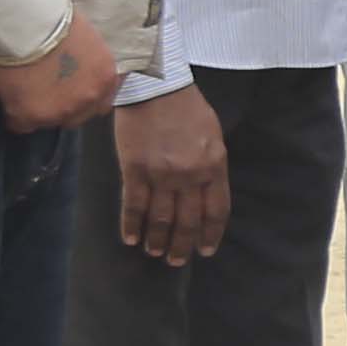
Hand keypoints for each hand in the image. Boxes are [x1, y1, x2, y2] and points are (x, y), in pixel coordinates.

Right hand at [0, 7, 120, 131]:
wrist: (23, 17)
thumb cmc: (51, 15)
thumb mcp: (83, 38)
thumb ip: (85, 63)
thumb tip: (71, 71)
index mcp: (105, 76)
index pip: (100, 104)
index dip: (81, 98)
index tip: (67, 91)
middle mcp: (88, 98)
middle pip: (75, 117)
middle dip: (60, 106)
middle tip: (41, 90)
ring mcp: (60, 110)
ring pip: (47, 122)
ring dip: (36, 109)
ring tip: (21, 90)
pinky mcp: (30, 115)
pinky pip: (19, 124)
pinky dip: (12, 112)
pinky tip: (7, 96)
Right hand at [115, 76, 230, 264]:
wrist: (155, 84)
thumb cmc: (186, 106)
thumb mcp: (212, 135)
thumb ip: (211, 166)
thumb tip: (205, 194)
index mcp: (214, 166)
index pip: (216, 211)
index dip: (210, 234)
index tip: (205, 250)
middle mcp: (190, 175)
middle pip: (188, 221)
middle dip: (182, 245)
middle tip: (177, 261)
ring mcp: (161, 174)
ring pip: (161, 219)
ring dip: (158, 240)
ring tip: (155, 252)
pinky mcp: (135, 170)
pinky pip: (134, 206)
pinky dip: (131, 225)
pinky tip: (130, 238)